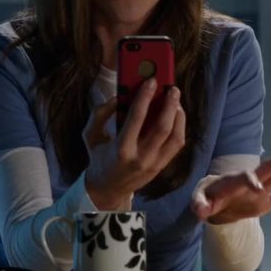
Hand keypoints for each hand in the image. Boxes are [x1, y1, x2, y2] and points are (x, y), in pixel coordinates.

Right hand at [83, 78, 185, 208]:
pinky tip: (175, 115)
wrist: (108, 188)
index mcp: (121, 149)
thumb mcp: (90, 135)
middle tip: (173, 88)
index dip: (145, 97)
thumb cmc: (99, 156)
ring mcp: (155, 164)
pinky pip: (177, 144)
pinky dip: (180, 126)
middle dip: (169, 105)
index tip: (151, 81)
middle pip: (162, 128)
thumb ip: (100, 113)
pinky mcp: (163, 166)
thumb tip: (119, 96)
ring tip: (175, 100)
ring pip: (176, 137)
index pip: (136, 118)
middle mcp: (141, 158)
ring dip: (178, 116)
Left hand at [192, 146, 270, 224]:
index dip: (250, 182)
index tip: (259, 188)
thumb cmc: (205, 198)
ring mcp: (258, 193)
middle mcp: (249, 184)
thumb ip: (200, 205)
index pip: (244, 178)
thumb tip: (200, 212)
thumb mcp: (198, 201)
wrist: (214, 203)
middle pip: (265, 170)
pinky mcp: (263, 203)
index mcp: (233, 181)